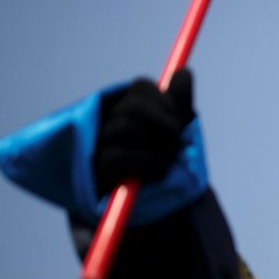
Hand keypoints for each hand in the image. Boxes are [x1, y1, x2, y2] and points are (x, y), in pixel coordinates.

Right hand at [94, 69, 194, 196]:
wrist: (156, 206)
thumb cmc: (163, 165)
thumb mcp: (176, 132)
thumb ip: (179, 103)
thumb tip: (184, 72)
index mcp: (124, 108)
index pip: (141, 87)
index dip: (166, 101)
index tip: (181, 120)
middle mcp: (104, 123)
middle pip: (132, 106)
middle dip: (165, 123)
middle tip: (180, 143)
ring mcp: (95, 146)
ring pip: (124, 127)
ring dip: (158, 146)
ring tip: (170, 161)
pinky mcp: (94, 169)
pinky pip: (119, 156)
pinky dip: (148, 163)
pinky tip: (161, 172)